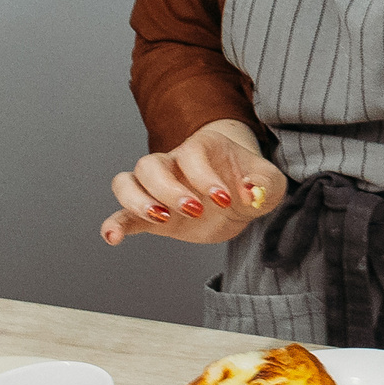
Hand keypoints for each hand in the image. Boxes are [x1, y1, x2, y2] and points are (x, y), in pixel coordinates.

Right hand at [100, 120, 284, 245]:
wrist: (239, 198)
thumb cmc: (252, 182)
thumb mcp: (270, 182)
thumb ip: (264, 184)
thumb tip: (249, 192)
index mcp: (201, 147)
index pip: (191, 155)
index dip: (204, 176)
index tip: (224, 199)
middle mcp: (173, 163)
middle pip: (150, 165)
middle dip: (169, 189)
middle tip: (196, 210)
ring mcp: (157, 188)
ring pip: (126, 182)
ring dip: (138, 201)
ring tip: (161, 219)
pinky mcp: (151, 215)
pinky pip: (123, 214)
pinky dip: (115, 224)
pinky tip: (113, 237)